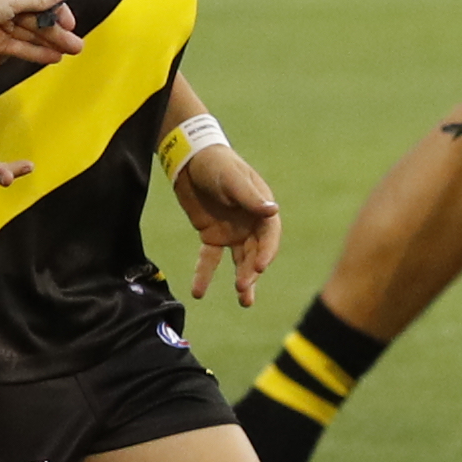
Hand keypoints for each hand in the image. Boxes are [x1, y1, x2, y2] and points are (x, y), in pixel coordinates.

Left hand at [175, 136, 285, 291]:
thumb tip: (273, 211)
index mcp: (261, 209)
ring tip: (244, 302)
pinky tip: (198, 292)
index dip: (266, 252)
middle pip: (255, 252)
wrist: (189, 160)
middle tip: (243, 288)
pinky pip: (210, 259)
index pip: (269, 236)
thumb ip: (249, 197)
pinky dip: (205, 275)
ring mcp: (233, 232)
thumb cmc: (216, 164)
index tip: (258, 267)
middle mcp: (251, 224)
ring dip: (242, 280)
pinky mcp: (212, 236)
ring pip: (239, 261)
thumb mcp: (232, 178)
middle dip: (251, 271)